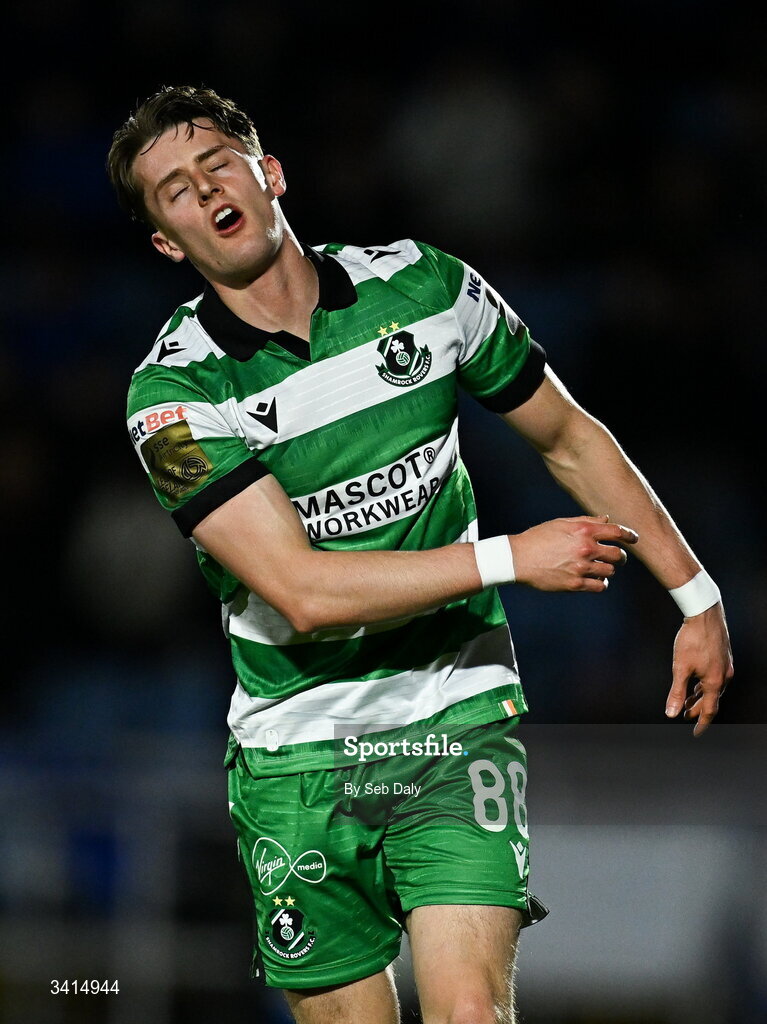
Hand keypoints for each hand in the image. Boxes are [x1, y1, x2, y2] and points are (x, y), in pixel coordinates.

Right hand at [509, 514, 637, 591]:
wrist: (518, 558)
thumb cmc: (538, 538)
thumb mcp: (561, 523)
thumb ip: (586, 521)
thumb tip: (607, 520)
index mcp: (583, 531)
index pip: (617, 532)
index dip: (630, 535)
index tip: (634, 538)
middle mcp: (585, 548)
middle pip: (618, 555)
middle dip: (621, 556)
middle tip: (617, 557)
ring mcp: (581, 567)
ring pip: (610, 571)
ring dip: (608, 569)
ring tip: (600, 568)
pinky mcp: (575, 584)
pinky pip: (600, 586)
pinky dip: (600, 583)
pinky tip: (594, 579)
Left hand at [665, 603, 733, 735]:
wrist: (704, 613)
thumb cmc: (692, 639)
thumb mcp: (680, 668)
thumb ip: (677, 692)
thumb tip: (672, 713)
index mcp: (714, 681)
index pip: (709, 710)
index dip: (701, 723)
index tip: (696, 733)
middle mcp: (724, 675)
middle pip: (711, 699)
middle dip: (698, 709)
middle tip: (685, 715)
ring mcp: (725, 665)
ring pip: (713, 687)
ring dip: (700, 696)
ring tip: (687, 700)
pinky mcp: (723, 656)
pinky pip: (715, 677)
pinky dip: (704, 684)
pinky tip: (695, 681)